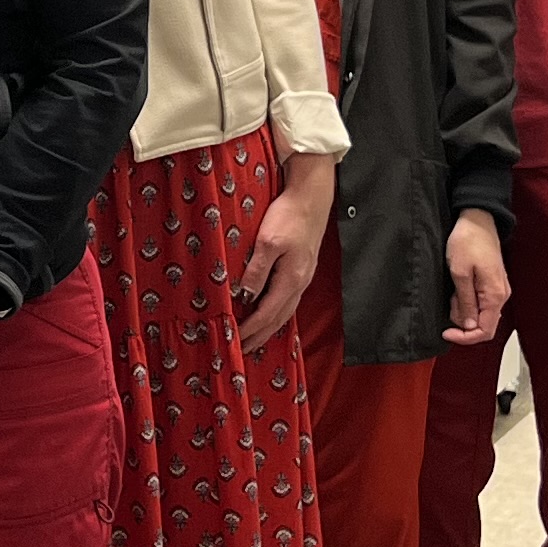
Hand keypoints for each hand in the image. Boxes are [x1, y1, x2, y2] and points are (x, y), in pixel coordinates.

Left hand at [238, 152, 335, 344]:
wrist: (311, 197)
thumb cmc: (289, 216)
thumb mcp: (268, 241)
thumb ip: (257, 271)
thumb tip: (245, 296)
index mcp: (291, 279)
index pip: (267, 314)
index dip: (251, 329)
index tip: (235, 341)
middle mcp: (299, 283)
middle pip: (278, 319)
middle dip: (260, 336)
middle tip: (243, 349)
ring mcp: (303, 277)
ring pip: (285, 311)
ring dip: (269, 327)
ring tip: (254, 339)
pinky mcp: (301, 269)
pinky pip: (288, 300)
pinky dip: (276, 313)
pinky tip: (270, 313)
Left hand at [443, 210, 508, 345]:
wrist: (478, 219)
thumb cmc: (468, 241)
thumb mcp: (460, 273)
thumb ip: (466, 302)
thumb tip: (468, 326)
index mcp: (495, 296)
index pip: (484, 331)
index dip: (465, 337)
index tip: (446, 332)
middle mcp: (501, 296)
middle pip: (482, 324)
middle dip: (462, 318)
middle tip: (449, 299)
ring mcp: (498, 290)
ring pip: (480, 313)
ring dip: (463, 308)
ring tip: (453, 288)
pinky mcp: (492, 283)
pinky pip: (480, 301)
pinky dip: (466, 300)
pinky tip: (458, 287)